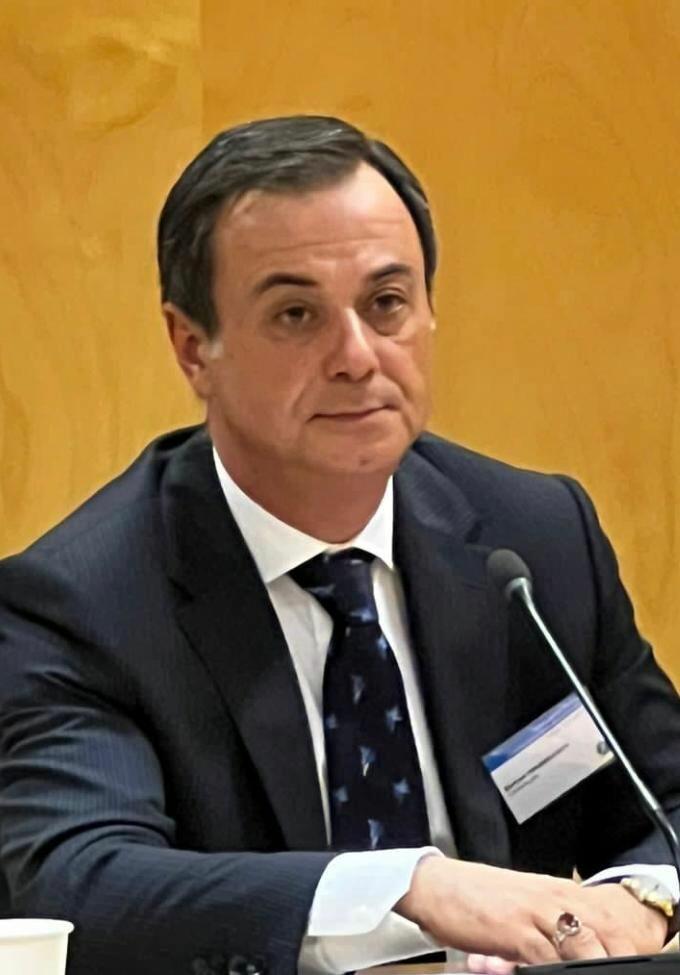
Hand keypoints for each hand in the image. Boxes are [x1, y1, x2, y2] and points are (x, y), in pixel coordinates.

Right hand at [466, 883, 669, 972]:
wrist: (437, 887)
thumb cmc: (478, 899)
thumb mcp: (524, 907)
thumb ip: (552, 927)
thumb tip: (577, 952)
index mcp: (560, 891)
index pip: (608, 919)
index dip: (622, 947)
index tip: (619, 963)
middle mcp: (554, 898)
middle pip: (605, 932)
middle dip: (612, 958)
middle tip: (605, 971)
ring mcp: (536, 912)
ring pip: (583, 945)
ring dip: (589, 965)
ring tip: (584, 974)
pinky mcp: (515, 930)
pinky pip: (547, 958)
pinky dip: (554, 971)